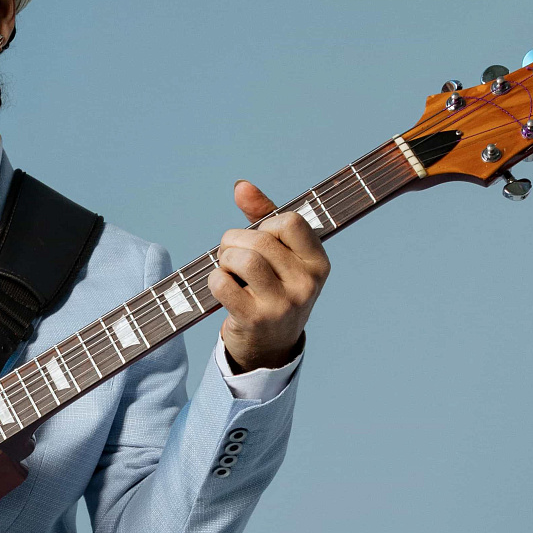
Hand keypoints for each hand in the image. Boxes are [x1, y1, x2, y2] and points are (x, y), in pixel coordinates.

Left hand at [207, 180, 329, 371]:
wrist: (269, 346)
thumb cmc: (272, 289)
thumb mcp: (279, 254)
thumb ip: (262, 216)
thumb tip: (241, 186)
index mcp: (318, 262)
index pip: (290, 221)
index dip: (265, 225)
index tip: (260, 239)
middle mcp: (307, 284)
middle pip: (259, 239)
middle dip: (234, 241)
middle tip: (231, 256)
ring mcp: (283, 304)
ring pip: (242, 259)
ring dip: (224, 259)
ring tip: (227, 270)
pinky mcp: (256, 319)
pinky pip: (222, 283)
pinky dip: (214, 280)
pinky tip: (221, 288)